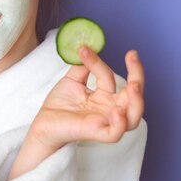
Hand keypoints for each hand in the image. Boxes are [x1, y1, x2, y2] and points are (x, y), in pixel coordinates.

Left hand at [30, 46, 144, 151]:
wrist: (42, 123)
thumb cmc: (59, 105)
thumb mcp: (72, 80)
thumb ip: (83, 66)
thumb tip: (89, 47)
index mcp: (105, 97)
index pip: (110, 78)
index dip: (101, 63)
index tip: (86, 49)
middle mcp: (110, 109)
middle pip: (134, 96)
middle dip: (138, 76)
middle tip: (133, 57)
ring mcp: (105, 122)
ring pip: (133, 118)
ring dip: (137, 102)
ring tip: (133, 86)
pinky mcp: (97, 133)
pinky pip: (115, 133)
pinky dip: (120, 123)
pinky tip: (117, 111)